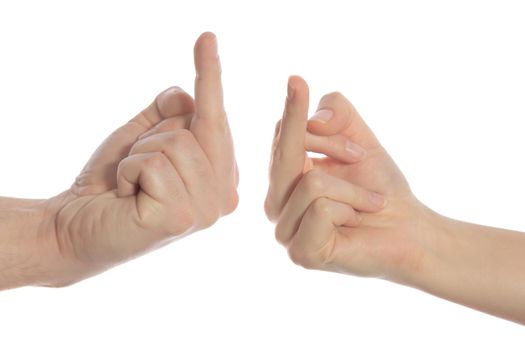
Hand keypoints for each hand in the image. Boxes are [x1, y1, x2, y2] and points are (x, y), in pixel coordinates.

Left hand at [38, 32, 237, 285]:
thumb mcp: (142, 135)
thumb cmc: (112, 182)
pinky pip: (153, 163)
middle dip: (155, 134)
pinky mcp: (180, 218)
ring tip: (133, 185)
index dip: (209, 76)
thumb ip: (168, 112)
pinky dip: (128, 171)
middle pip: (199, 126)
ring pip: (175, 143)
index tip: (206, 37)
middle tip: (137, 167)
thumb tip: (187, 94)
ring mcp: (206, 212)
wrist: (75, 225)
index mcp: (221, 178)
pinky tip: (128, 197)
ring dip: (139, 155)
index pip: (219, 118)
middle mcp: (224, 197)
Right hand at [265, 76, 433, 282]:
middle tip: (362, 157)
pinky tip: (355, 223)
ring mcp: (285, 231)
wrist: (409, 229)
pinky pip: (323, 208)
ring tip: (365, 205)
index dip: (294, 110)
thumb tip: (315, 120)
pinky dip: (351, 208)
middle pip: (285, 155)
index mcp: (283, 179)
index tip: (296, 79)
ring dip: (353, 190)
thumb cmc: (380, 187)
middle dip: (334, 147)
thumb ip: (337, 114)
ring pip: (312, 183)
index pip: (280, 136)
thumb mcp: (361, 139)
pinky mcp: (301, 254)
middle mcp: (275, 204)